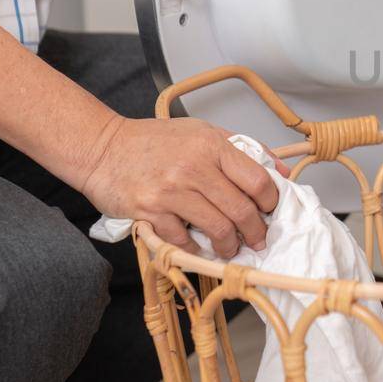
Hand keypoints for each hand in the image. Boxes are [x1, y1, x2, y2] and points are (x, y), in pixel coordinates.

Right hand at [80, 116, 278, 257]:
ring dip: (229, 246)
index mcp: (211, 145)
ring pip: (218, 229)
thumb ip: (241, 148)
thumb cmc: (153, 142)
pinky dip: (195, 248)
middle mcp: (194, 167)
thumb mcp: (201, 132)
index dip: (270, 201)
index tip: (270, 211)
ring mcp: (171, 191)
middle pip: (241, 210)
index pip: (257, 179)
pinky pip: (184, 241)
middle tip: (256, 239)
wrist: (102, 148)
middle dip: (255, 231)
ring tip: (229, 247)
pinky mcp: (150, 212)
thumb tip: (279, 170)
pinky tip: (197, 246)